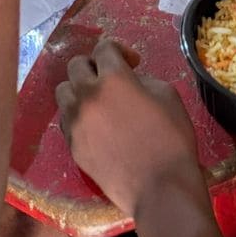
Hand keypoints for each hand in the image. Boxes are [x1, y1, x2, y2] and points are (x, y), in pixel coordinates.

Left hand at [57, 38, 201, 217]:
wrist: (160, 188)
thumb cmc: (171, 139)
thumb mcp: (168, 96)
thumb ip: (142, 80)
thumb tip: (128, 80)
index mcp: (113, 79)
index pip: (104, 48)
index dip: (118, 49)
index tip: (131, 62)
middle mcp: (87, 96)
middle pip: (76, 65)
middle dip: (94, 65)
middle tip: (110, 79)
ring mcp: (75, 122)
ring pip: (63, 92)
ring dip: (79, 89)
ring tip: (97, 102)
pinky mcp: (72, 146)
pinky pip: (66, 120)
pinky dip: (77, 115)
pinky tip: (95, 125)